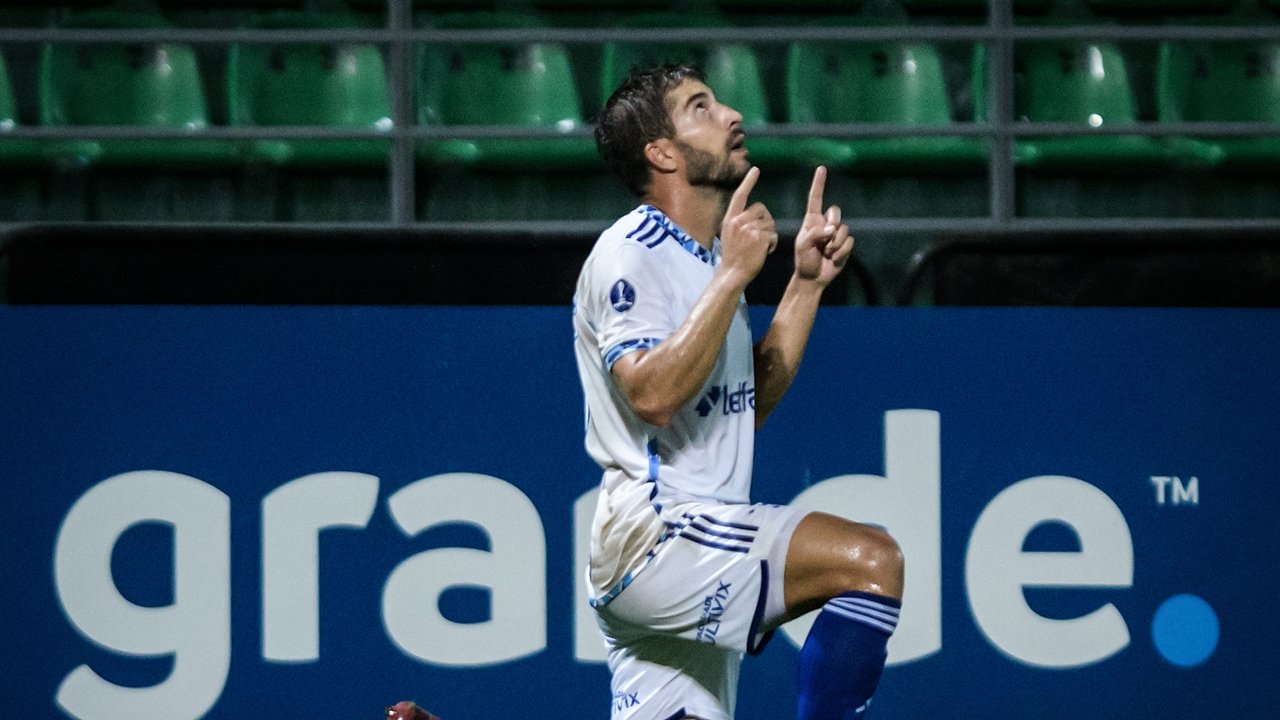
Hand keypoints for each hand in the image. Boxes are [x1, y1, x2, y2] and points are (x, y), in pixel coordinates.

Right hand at [719, 166, 776, 287]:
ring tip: (761, 247)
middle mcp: (738, 221)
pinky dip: (772, 244)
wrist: (733, 273)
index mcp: (730, 219)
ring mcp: (748, 229)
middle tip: (761, 236)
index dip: (748, 182)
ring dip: (770, 235)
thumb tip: (753, 215)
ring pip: (769, 223)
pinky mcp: (759, 238)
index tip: (756, 169)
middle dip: (766, 221)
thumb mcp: (729, 235)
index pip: (740, 196)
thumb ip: (739, 223)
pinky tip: (765, 252)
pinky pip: (773, 235)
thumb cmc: (733, 257)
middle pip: (761, 209)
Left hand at [794, 166, 852, 286]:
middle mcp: (825, 223)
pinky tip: (834, 259)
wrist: (813, 278)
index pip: (816, 198)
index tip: (821, 169)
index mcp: (812, 220)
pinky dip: (841, 252)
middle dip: (832, 226)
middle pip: (836, 212)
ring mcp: (836, 234)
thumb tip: (833, 229)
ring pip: (843, 229)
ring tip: (826, 253)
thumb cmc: (804, 260)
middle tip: (823, 243)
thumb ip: (816, 233)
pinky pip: (849, 242)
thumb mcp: (803, 245)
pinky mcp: (845, 244)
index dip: (819, 184)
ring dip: (835, 244)